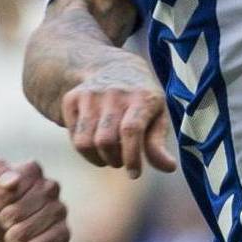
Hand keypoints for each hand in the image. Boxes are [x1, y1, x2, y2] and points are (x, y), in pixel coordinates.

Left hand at [0, 159, 68, 241]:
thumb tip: (14, 179)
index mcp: (31, 170)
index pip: (11, 186)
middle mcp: (50, 186)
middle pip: (19, 210)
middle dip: (5, 219)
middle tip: (6, 220)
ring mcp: (59, 210)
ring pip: (27, 229)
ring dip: (12, 236)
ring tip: (14, 232)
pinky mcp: (63, 234)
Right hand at [58, 60, 174, 177]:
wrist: (112, 68)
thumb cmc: (142, 101)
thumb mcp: (157, 116)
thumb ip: (159, 143)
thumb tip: (169, 168)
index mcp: (142, 97)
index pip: (131, 130)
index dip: (131, 157)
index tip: (134, 174)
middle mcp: (114, 93)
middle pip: (105, 141)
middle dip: (114, 160)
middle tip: (121, 162)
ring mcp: (90, 94)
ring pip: (84, 143)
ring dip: (98, 159)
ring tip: (108, 156)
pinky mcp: (72, 99)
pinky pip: (73, 137)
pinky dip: (84, 150)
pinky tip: (95, 143)